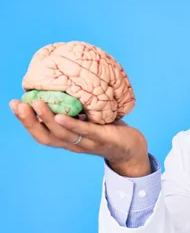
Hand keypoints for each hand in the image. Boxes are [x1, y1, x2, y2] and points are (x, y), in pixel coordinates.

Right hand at [9, 99, 150, 176]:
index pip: (41, 133)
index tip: (14, 103)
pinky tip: (61, 116)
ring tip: (36, 104)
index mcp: (67, 139)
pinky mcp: (103, 139)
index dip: (26, 121)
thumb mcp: (88, 118)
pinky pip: (85, 132)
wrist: (133, 147)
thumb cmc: (108, 129)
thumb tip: (60, 85)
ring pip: (63, 135)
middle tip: (17, 104)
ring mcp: (88, 143)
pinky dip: (72, 125)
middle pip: (46, 137)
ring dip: (47, 119)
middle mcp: (74, 145)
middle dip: (29, 121)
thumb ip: (74, 108)